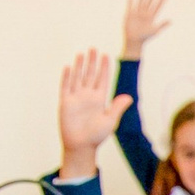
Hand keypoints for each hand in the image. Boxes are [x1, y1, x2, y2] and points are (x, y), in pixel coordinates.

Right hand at [54, 50, 131, 181]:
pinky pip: (65, 87)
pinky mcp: (65, 103)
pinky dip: (66, 77)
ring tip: (81, 53)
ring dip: (80, 66)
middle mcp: (88, 96)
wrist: (81, 146)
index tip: (106, 55)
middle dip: (92, 62)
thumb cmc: (97, 136)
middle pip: (90, 75)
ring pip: (78, 78)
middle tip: (93, 48)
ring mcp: (76, 98)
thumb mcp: (110, 121)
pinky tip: (68, 67)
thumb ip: (117, 108)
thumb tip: (129, 97)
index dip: (104, 67)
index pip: (102, 79)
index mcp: (100, 99)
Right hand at [121, 0, 169, 57]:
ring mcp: (137, 14)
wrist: (134, 40)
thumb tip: (171, 21)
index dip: (161, 1)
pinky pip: (130, 6)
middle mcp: (144, 14)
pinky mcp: (129, 15)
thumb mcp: (155, 30)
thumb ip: (162, 25)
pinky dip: (130, 2)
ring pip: (140, 2)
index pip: (157, 7)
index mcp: (151, 17)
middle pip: (149, 2)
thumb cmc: (145, 37)